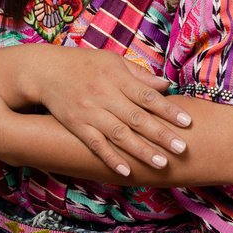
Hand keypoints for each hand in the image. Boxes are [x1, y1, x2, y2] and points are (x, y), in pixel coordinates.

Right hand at [31, 47, 192, 177]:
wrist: (45, 71)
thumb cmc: (84, 64)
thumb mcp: (112, 61)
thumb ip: (139, 75)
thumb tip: (166, 84)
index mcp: (117, 77)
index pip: (147, 96)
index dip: (168, 109)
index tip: (187, 122)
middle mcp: (105, 95)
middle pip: (137, 118)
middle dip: (161, 134)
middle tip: (182, 148)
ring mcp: (90, 112)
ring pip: (119, 135)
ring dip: (141, 150)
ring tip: (161, 164)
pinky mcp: (76, 125)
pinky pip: (96, 144)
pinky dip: (111, 158)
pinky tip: (127, 170)